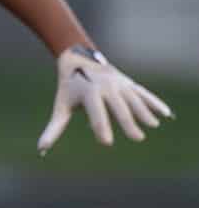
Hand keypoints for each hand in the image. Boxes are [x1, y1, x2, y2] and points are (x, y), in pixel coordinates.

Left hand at [37, 47, 173, 153]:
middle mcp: (106, 87)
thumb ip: (54, 128)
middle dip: (128, 122)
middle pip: (119, 107)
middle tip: (137, 138)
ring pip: (134, 99)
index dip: (100, 128)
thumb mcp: (61, 106)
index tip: (106, 142)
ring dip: (145, 111)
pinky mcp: (128, 83)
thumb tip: (41, 149)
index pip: (96, 114)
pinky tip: (166, 113)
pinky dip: (155, 102)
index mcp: (89, 93)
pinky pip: (143, 93)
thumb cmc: (69, 88)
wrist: (79, 59)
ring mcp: (119, 84)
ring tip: (152, 125)